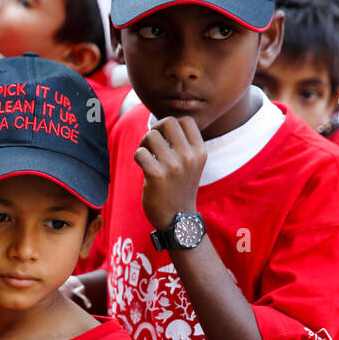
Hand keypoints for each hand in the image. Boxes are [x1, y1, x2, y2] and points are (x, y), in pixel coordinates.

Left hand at [135, 116, 204, 232]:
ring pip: (151, 135)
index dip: (171, 124)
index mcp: (200, 151)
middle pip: (167, 122)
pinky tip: (143, 166)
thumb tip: (161, 123)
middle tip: (152, 144)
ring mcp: (174, 166)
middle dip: (155, 129)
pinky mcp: (157, 175)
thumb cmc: (180, 187)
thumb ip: (182, 144)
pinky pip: (140, 153)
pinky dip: (138, 157)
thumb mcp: (191, 164)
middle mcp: (189, 156)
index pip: (186, 120)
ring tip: (147, 156)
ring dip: (144, 143)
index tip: (165, 137)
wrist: (178, 219)